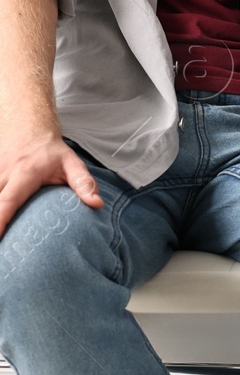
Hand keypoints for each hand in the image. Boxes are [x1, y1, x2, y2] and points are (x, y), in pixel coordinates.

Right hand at [0, 115, 100, 237]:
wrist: (26, 126)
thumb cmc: (50, 150)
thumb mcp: (72, 163)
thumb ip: (84, 183)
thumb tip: (96, 204)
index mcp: (24, 174)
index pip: (7, 201)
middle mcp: (3, 174)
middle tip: (4, 249)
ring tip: (4, 244)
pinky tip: (1, 226)